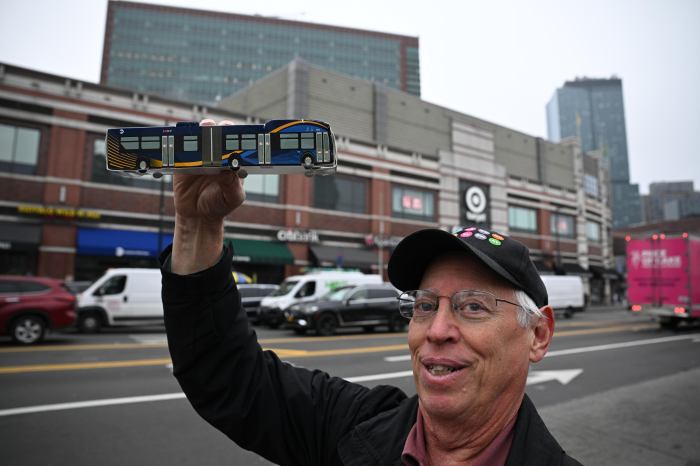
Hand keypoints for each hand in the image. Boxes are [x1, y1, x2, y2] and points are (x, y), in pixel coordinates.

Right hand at [170, 119, 246, 273]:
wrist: (197, 216)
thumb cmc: (219, 204)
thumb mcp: (232, 198)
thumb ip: (233, 185)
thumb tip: (231, 170)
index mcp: (233, 160)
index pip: (237, 142)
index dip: (237, 135)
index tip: (236, 134)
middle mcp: (217, 154)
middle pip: (219, 133)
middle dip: (219, 128)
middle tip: (219, 128)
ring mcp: (200, 155)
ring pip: (200, 136)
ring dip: (202, 130)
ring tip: (204, 130)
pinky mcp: (183, 160)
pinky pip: (182, 148)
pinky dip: (182, 143)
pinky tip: (184, 141)